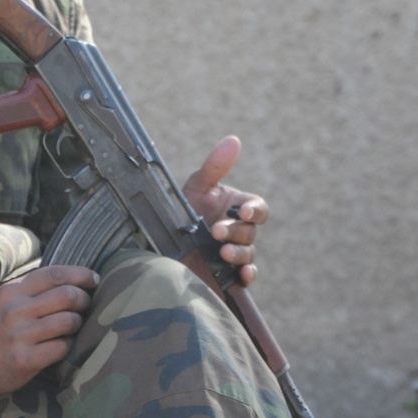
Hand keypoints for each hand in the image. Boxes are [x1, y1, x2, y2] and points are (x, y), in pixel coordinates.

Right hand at [0, 265, 98, 403]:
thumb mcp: (3, 302)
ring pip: (68, 321)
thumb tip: (70, 280)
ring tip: (73, 328)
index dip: (80, 275)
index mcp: (11, 292)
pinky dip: (68, 346)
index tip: (94, 279)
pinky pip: (62, 347)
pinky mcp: (25, 360)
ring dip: (78, 324)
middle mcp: (15, 311)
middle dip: (84, 300)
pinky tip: (62, 346)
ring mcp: (20, 336)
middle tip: (86, 306)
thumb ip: (30, 290)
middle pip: (67, 296)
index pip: (54, 274)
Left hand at [182, 135, 267, 285]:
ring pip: (249, 254)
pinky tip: (242, 275)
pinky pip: (246, 277)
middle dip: (235, 231)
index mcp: (235, 209)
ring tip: (221, 253)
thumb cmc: (182, 212)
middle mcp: (238, 232)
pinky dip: (247, 276)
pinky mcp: (227, 276)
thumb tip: (234, 140)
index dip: (253, 210)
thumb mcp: (196, 187)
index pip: (257, 209)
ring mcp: (234, 254)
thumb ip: (215, 166)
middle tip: (215, 232)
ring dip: (239, 254)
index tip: (241, 212)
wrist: (160, 245)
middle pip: (251, 232)